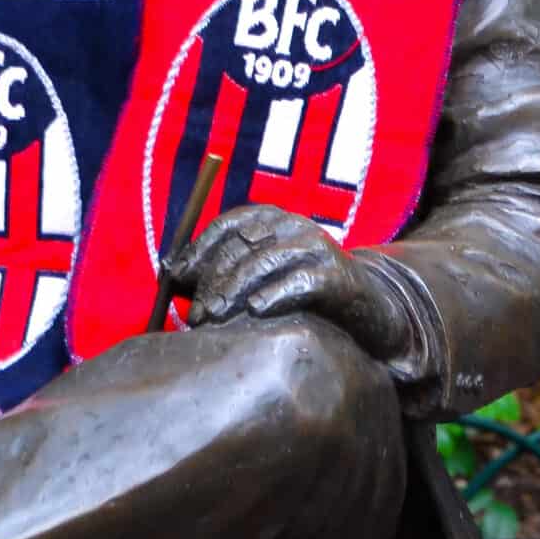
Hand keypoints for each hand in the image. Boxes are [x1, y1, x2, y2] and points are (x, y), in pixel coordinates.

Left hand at [164, 203, 408, 359]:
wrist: (369, 308)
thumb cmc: (305, 293)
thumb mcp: (264, 277)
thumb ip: (222, 273)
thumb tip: (171, 273)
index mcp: (274, 221)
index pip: (230, 225)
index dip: (201, 249)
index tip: (179, 276)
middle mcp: (294, 227)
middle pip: (243, 246)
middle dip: (213, 280)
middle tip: (196, 314)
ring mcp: (317, 248)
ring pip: (265, 262)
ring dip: (234, 291)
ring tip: (214, 317)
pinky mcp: (337, 275)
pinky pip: (302, 282)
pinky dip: (276, 294)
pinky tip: (257, 311)